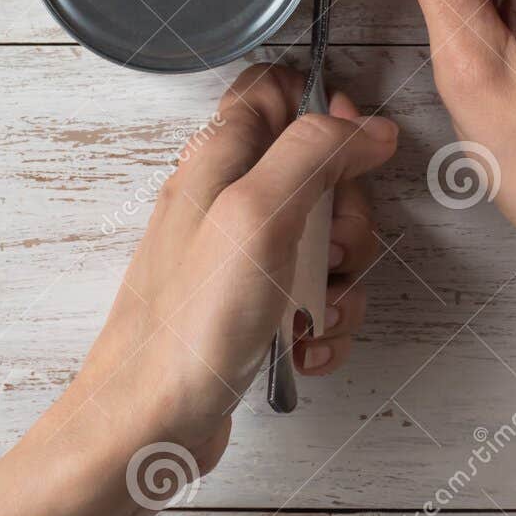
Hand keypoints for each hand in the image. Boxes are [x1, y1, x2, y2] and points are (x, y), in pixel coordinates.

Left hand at [70, 63, 397, 467]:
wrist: (149, 423)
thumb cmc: (188, 322)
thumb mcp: (256, 213)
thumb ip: (312, 153)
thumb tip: (366, 125)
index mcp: (216, 162)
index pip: (273, 93)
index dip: (324, 110)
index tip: (351, 155)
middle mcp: (223, 202)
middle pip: (316, 174)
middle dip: (347, 217)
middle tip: (331, 252)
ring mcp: (236, 259)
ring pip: (323, 243)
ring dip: (340, 283)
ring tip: (314, 313)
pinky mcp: (247, 310)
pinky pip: (310, 300)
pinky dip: (322, 325)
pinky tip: (304, 348)